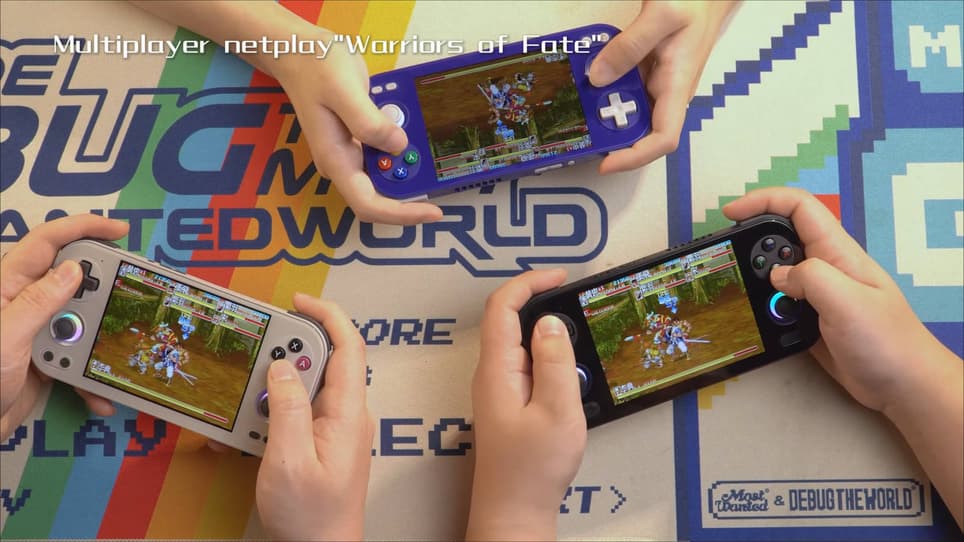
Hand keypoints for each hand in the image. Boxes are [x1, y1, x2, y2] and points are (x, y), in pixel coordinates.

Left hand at [0, 215, 127, 438]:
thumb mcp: (7, 338)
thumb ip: (38, 302)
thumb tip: (74, 269)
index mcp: (8, 287)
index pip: (46, 242)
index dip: (82, 227)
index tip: (119, 230)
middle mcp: (23, 303)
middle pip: (74, 279)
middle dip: (104, 289)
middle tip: (130, 297)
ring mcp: (36, 331)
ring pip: (82, 321)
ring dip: (101, 340)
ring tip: (115, 354)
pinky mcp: (45, 359)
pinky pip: (78, 358)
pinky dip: (91, 375)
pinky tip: (99, 393)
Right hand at [129, 1, 442, 224]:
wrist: (299, 52)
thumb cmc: (316, 67)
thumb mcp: (344, 90)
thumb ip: (369, 123)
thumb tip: (399, 147)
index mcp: (336, 160)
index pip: (368, 204)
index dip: (401, 214)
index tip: (433, 211)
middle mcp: (343, 163)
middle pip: (381, 194)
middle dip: (412, 187)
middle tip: (440, 169)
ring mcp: (350, 153)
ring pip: (385, 172)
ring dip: (408, 163)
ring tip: (428, 141)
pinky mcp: (358, 140)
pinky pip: (385, 151)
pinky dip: (402, 144)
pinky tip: (414, 125)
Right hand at [256, 293, 372, 540]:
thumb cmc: (312, 517)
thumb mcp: (289, 460)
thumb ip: (286, 408)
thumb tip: (282, 365)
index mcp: (348, 412)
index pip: (349, 347)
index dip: (327, 315)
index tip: (298, 302)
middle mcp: (347, 414)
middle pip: (325, 361)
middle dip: (290, 350)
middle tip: (258, 352)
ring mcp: (336, 428)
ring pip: (307, 386)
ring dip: (276, 384)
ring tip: (248, 396)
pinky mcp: (322, 441)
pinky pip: (299, 411)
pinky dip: (274, 410)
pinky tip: (251, 426)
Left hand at [466, 269, 586, 540]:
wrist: (515, 510)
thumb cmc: (533, 469)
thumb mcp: (557, 410)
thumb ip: (555, 361)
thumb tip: (551, 321)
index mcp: (497, 369)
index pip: (501, 306)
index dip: (529, 282)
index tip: (561, 276)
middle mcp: (492, 373)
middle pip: (509, 318)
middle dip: (542, 300)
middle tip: (577, 299)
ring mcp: (499, 387)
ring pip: (521, 341)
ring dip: (549, 331)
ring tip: (581, 334)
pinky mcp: (509, 401)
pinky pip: (527, 363)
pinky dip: (550, 355)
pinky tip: (571, 369)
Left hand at [589, 0, 736, 171]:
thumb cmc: (692, 2)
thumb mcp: (661, 15)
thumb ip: (629, 46)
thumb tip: (598, 78)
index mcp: (677, 86)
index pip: (663, 139)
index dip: (636, 157)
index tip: (606, 162)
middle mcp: (668, 92)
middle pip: (641, 132)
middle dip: (611, 136)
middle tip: (578, 130)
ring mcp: (657, 84)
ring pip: (629, 111)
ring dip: (603, 112)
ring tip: (576, 106)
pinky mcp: (647, 73)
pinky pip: (624, 89)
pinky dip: (605, 89)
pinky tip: (587, 79)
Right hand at [724, 187, 962, 528]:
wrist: (904, 387)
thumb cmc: (884, 340)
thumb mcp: (846, 301)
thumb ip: (809, 278)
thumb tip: (775, 276)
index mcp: (837, 252)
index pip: (799, 207)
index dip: (764, 201)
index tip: (731, 213)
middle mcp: (826, 267)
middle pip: (782, 237)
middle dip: (752, 244)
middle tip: (728, 262)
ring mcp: (819, 295)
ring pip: (777, 274)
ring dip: (755, 280)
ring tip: (737, 294)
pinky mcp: (811, 321)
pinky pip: (779, 304)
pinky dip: (763, 307)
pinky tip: (754, 320)